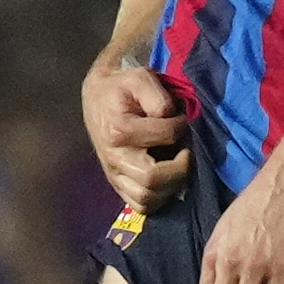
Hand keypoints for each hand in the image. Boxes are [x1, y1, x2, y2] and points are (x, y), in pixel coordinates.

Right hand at [83, 59, 191, 210]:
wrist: (98, 97)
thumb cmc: (122, 87)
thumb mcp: (140, 77)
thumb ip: (158, 96)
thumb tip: (172, 117)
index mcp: (119, 130)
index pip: (166, 136)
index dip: (182, 126)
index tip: (182, 118)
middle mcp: (114, 156)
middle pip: (153, 180)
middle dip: (180, 168)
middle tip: (186, 151)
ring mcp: (114, 174)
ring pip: (147, 199)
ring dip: (170, 186)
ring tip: (176, 166)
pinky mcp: (117, 184)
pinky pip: (140, 206)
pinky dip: (159, 199)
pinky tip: (167, 180)